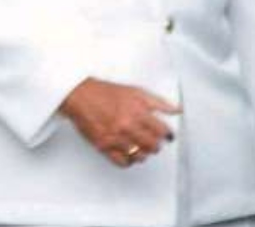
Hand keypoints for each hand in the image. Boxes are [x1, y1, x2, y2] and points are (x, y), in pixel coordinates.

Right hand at [60, 78, 177, 167]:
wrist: (77, 95)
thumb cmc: (104, 92)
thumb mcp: (134, 91)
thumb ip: (158, 102)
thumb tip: (177, 110)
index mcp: (137, 112)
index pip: (162, 131)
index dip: (167, 134)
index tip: (167, 135)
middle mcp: (127, 126)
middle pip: (153, 146)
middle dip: (156, 144)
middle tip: (153, 141)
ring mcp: (115, 138)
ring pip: (140, 156)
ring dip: (143, 152)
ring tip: (139, 146)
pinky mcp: (104, 146)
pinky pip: (123, 162)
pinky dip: (128, 160)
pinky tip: (128, 153)